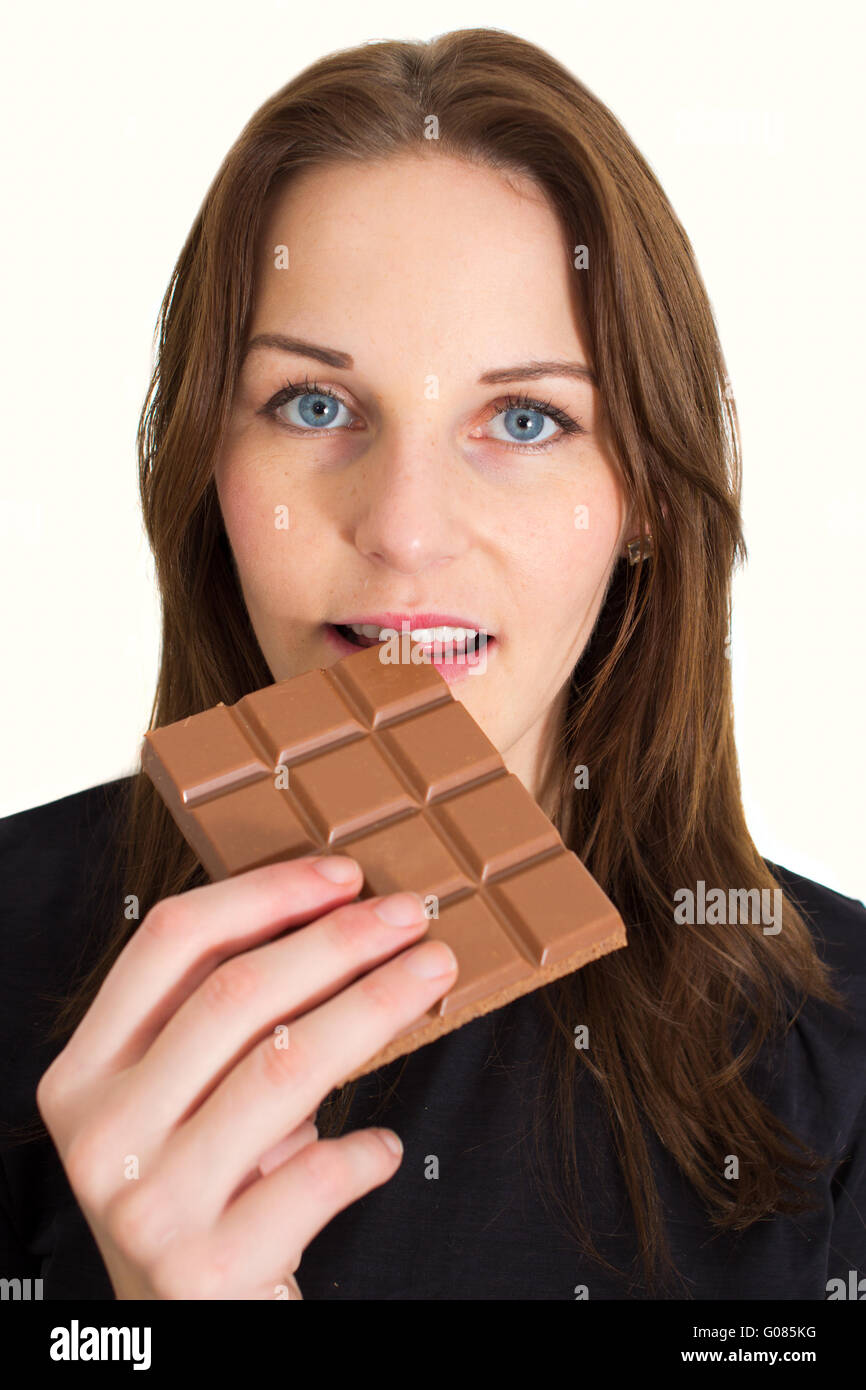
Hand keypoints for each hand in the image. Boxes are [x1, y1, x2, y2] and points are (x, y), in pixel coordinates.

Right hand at [36, 855, 456, 1298]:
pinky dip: (366, 1152)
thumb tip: (345, 917)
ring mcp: (147, 1203)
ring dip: (375, 1008)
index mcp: (83, 1074)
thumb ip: (227, 1026)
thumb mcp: (186, 1104)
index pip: (169, 944)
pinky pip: (314, 1178)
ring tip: (432, 975)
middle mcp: (101, 1133)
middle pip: (235, 994)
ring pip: (284, 1068)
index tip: (342, 872)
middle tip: (412, 914)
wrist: (186, 1332)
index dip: (264, 893)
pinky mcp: (207, 1268)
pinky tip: (387, 1145)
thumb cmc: (201, 1192)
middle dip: (339, 940)